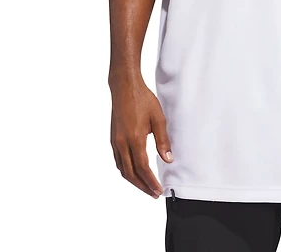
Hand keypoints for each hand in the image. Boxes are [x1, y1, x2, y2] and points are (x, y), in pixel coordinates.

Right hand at [110, 77, 172, 197]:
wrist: (124, 87)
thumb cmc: (143, 99)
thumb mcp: (158, 118)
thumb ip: (163, 140)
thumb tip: (168, 159)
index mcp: (134, 138)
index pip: (142, 168)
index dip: (150, 182)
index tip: (158, 190)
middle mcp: (122, 143)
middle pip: (130, 173)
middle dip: (142, 186)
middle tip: (154, 194)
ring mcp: (115, 141)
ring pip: (122, 169)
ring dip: (134, 180)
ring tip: (146, 186)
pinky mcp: (113, 138)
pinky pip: (118, 161)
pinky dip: (126, 171)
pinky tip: (133, 171)